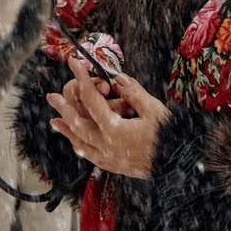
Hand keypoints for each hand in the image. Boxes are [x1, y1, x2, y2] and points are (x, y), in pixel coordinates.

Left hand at [47, 57, 170, 179]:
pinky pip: (91, 157)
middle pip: (78, 123)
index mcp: (114, 129)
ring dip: (66, 130)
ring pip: (80, 142)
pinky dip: (80, 147)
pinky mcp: (115, 166)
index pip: (91, 99)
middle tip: (51, 96)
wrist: (179, 167)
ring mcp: (109, 158)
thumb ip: (134, 93)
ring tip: (54, 121)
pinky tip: (76, 145)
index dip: (82, 78)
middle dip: (63, 107)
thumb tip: (118, 78)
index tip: (74, 63)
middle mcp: (106, 145)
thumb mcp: (154, 110)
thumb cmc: (169, 138)